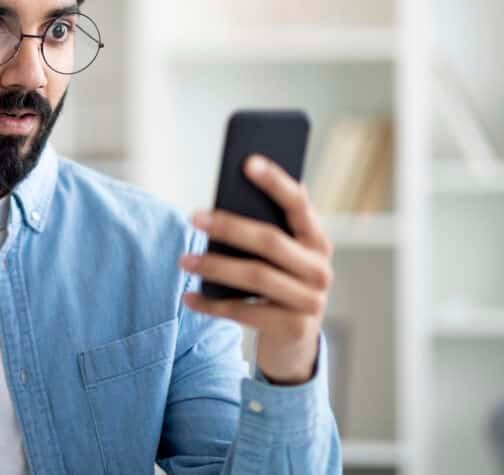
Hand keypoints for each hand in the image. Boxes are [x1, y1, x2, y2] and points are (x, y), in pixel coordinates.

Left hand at [179, 155, 334, 384]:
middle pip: (270, 241)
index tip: (247, 161)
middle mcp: (320, 269)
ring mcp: (310, 301)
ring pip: (256, 276)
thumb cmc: (277, 283)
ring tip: (183, 260)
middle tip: (193, 216)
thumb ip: (265, 229)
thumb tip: (230, 192)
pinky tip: (188, 298)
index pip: (299, 205)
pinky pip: (244, 312)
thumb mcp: (278, 256)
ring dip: (214, 267)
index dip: (275, 182)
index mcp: (317, 241)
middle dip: (229, 226)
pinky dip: (212, 305)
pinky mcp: (293, 328)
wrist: (294, 342)